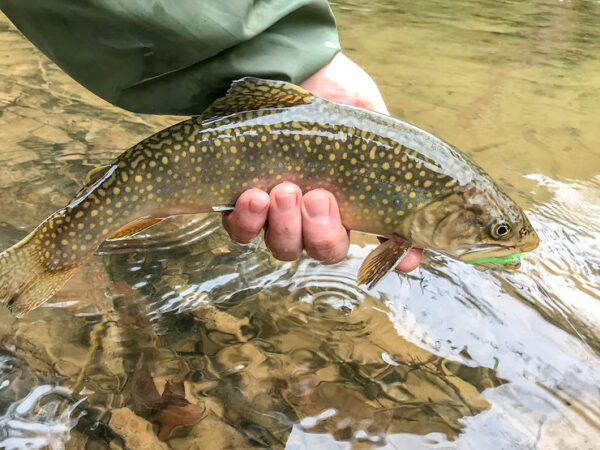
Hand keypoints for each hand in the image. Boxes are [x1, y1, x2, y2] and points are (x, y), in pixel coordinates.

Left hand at [223, 52, 421, 271]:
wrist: (294, 69)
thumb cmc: (338, 98)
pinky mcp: (243, 204)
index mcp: (352, 203)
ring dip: (285, 226)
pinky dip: (248, 221)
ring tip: (285, 190)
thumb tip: (419, 224)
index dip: (387, 258)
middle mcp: (315, 215)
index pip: (377, 244)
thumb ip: (395, 168)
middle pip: (324, 251)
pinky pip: (242, 231)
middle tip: (320, 197)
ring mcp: (279, 213)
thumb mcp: (375, 127)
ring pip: (284, 247)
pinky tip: (254, 196)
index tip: (398, 257)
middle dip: (323, 233)